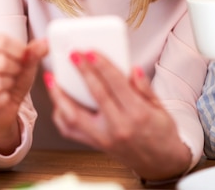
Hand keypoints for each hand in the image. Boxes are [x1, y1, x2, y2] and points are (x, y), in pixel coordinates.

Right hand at [0, 35, 47, 152]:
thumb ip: (34, 52)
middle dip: (14, 68)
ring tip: (8, 85)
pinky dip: (4, 100)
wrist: (6, 107)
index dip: (18, 50)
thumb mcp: (25, 63)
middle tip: (15, 73)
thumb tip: (45, 43)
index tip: (22, 57)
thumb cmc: (12, 80)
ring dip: (9, 84)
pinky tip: (4, 98)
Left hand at [45, 52, 190, 179]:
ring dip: (60, 95)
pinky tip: (58, 101)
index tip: (91, 52)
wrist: (160, 163)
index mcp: (137, 114)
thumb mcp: (161, 108)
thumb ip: (145, 87)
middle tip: (73, 55)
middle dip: (82, 71)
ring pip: (74, 116)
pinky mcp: (95, 144)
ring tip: (53, 79)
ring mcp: (104, 138)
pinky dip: (61, 115)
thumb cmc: (161, 134)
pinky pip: (70, 130)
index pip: (117, 84)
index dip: (102, 65)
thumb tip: (133, 69)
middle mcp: (118, 127)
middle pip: (95, 94)